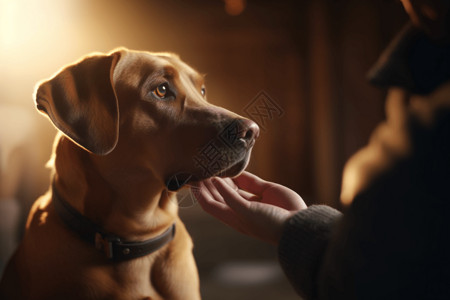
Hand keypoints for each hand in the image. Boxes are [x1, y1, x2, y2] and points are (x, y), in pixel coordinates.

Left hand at [191, 171, 306, 244]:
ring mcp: (251, 199)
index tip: (191, 180)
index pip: (210, 204)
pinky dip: (238, 172)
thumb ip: (229, 196)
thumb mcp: (246, 211)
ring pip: (231, 185)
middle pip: (218, 194)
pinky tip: (230, 164)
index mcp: (233, 218)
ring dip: (221, 176)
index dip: (200, 193)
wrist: (297, 223)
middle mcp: (239, 208)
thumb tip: (213, 181)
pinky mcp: (263, 189)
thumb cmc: (269, 224)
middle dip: (208, 183)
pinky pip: (247, 179)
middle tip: (198, 167)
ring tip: (211, 163)